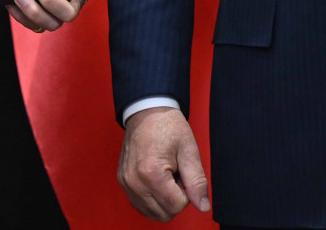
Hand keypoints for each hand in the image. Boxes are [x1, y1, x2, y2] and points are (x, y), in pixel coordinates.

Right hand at [118, 106, 210, 220]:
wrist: (146, 111)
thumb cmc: (167, 126)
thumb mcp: (188, 149)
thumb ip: (197, 181)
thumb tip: (203, 206)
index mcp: (152, 174)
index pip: (177, 205)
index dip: (186, 191)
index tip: (182, 171)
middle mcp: (135, 182)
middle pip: (164, 214)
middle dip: (175, 198)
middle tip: (175, 174)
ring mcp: (126, 184)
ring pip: (152, 213)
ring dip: (163, 200)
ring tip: (165, 175)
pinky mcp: (123, 182)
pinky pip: (141, 206)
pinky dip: (152, 199)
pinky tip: (156, 180)